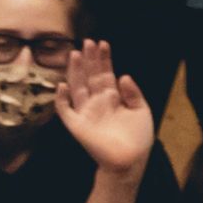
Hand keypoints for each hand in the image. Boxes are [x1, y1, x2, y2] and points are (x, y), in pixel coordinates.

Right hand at [57, 42, 155, 173]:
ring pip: (77, 87)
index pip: (106, 74)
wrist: (130, 160)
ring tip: (75, 54)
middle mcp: (97, 102)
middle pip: (90, 76)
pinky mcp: (77, 125)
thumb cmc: (137, 138)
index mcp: (112, 98)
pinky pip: (65, 110)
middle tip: (88, 41)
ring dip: (75, 71)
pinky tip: (63, 85)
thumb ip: (133, 93)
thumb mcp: (141, 111)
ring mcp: (85, 112)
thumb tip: (124, 75)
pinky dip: (61, 98)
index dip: (104, 59)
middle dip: (89, 59)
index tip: (103, 43)